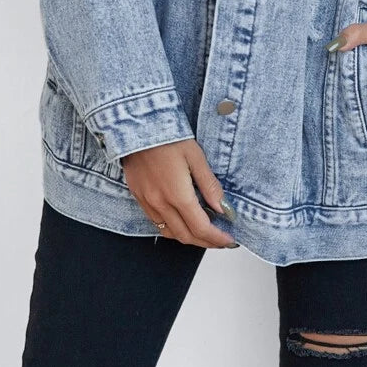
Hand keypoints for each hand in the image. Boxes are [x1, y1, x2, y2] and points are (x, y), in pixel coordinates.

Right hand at [121, 138, 238, 247]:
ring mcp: (147, 202)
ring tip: (204, 232)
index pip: (201, 228)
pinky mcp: (138, 197)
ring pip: (170, 233)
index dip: (217, 238)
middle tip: (221, 239)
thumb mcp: (196, 156)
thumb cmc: (168, 136)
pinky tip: (182, 220)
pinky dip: (172, 228)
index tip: (229, 239)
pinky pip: (156, 223)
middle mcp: (160, 203)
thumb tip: (224, 209)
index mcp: (177, 194)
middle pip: (186, 236)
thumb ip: (210, 185)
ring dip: (189, 237)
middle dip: (206, 242)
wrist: (137, 125)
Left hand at [329, 21, 366, 131]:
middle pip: (354, 108)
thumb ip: (356, 33)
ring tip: (363, 93)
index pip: (344, 96)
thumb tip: (336, 46)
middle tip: (354, 86)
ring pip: (365, 118)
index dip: (339, 90)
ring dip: (361, 109)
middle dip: (349, 100)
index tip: (340, 82)